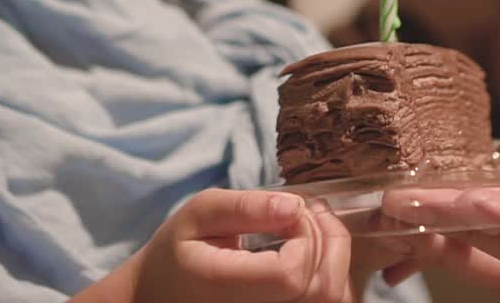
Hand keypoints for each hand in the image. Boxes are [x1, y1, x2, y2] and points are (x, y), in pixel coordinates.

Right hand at [79, 188, 354, 302]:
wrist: (163, 295)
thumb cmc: (179, 252)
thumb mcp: (199, 214)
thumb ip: (245, 207)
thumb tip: (294, 206)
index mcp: (226, 290)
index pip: (292, 274)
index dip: (305, 236)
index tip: (290, 212)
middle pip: (323, 289)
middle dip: (330, 238)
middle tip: (309, 210)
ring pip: (334, 299)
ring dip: (336, 256)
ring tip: (313, 227)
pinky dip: (332, 274)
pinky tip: (313, 251)